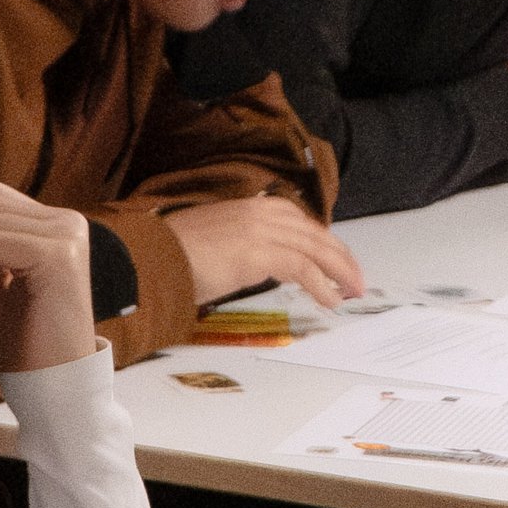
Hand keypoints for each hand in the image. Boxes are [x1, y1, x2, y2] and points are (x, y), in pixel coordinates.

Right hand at [158, 193, 364, 312]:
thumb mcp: (212, 245)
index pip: (297, 220)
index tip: (334, 259)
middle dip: (339, 256)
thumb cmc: (171, 258)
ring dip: (339, 271)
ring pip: (314, 249)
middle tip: (356, 277)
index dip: (321, 240)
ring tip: (352, 290)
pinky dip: (321, 285)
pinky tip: (331, 300)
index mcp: (248, 207)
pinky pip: (302, 268)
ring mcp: (260, 231)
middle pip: (313, 232)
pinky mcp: (259, 253)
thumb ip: (238, 248)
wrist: (151, 259)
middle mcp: (259, 213)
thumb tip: (251, 266)